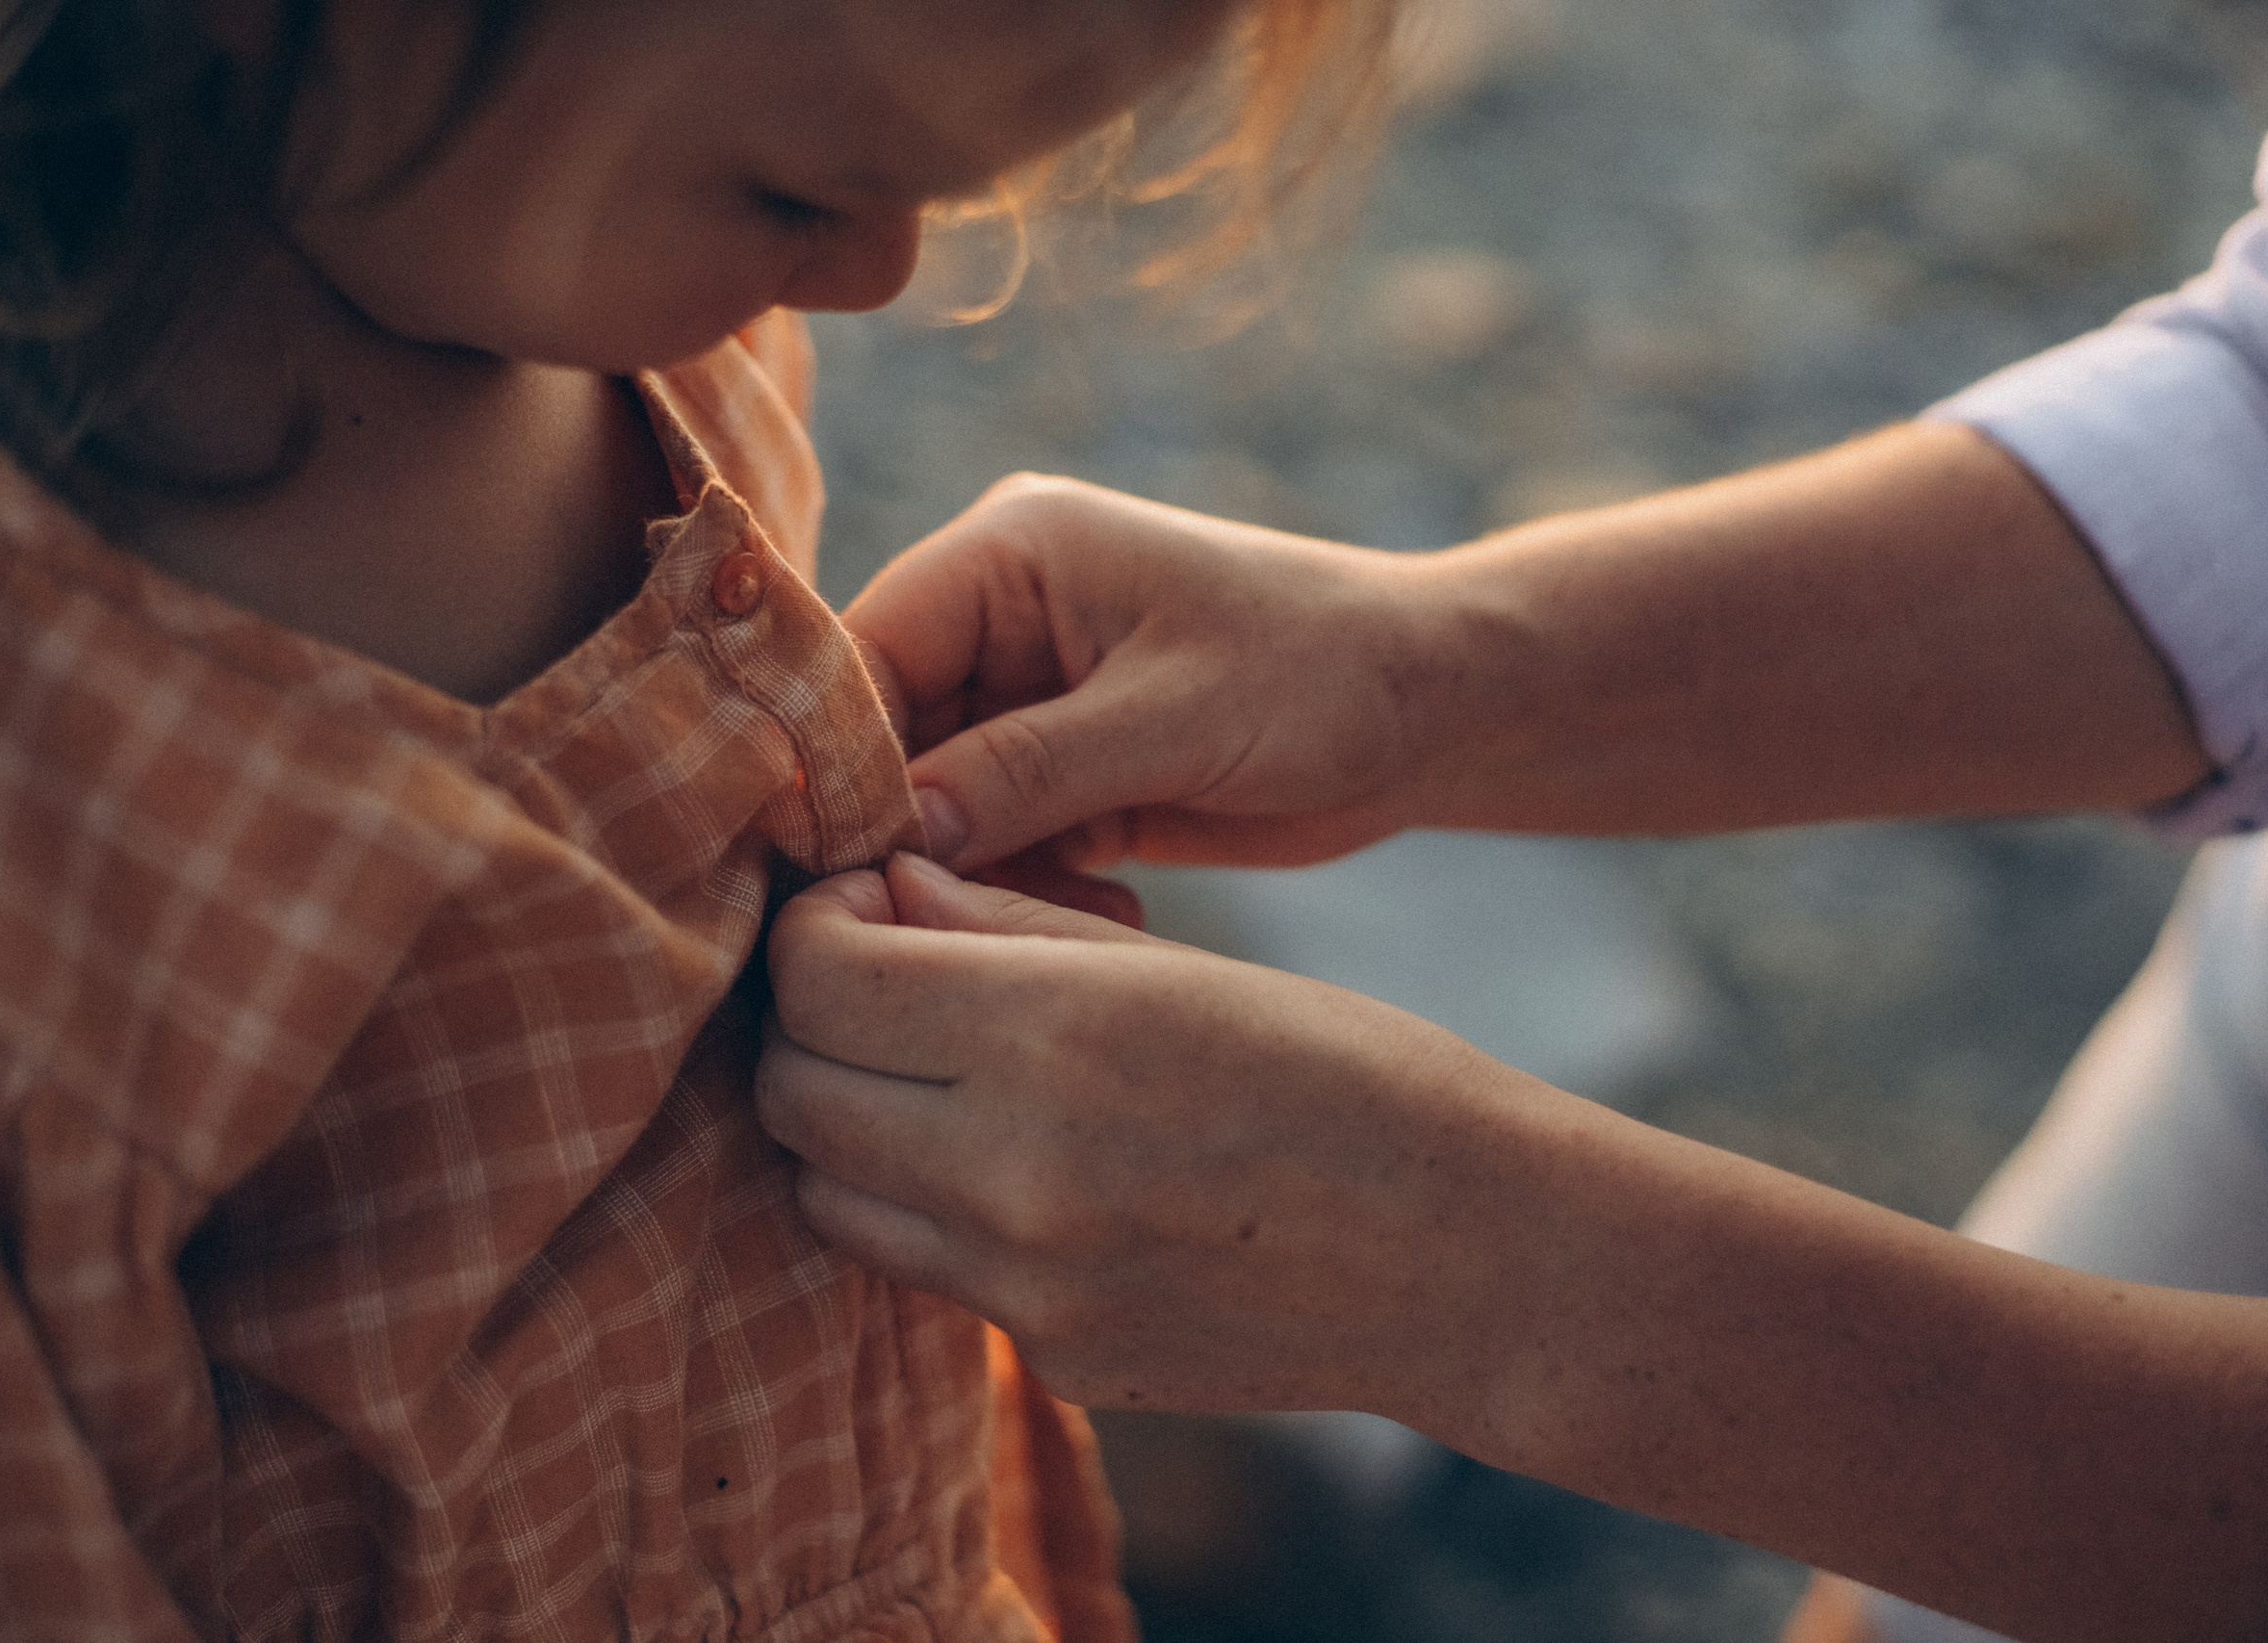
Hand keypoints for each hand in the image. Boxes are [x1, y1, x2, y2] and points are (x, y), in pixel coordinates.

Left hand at [757, 852, 1552, 1419]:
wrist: (1474, 1261)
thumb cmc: (1356, 1074)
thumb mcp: (1185, 964)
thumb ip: (1009, 928)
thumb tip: (883, 889)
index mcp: (1056, 1038)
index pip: (818, 977)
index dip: (819, 923)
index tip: (870, 906)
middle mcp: (1014, 1174)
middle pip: (793, 1091)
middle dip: (815, 1020)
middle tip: (888, 983)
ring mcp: (1027, 1288)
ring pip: (828, 1194)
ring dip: (850, 1123)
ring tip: (943, 1077)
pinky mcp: (1054, 1359)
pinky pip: (923, 1270)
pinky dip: (932, 1207)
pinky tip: (1023, 1165)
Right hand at [843, 474, 1434, 873]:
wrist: (1432, 711)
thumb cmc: (1322, 674)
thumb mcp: (1175, 718)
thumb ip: (1028, 771)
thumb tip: (895, 837)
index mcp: (1009, 554)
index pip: (862, 651)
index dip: (836, 758)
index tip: (843, 865)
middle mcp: (1000, 616)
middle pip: (884, 735)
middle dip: (906, 833)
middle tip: (934, 924)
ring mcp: (1030, 696)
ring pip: (934, 803)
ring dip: (977, 876)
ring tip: (1067, 920)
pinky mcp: (1065, 768)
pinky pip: (996, 840)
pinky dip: (1028, 890)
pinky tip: (1106, 919)